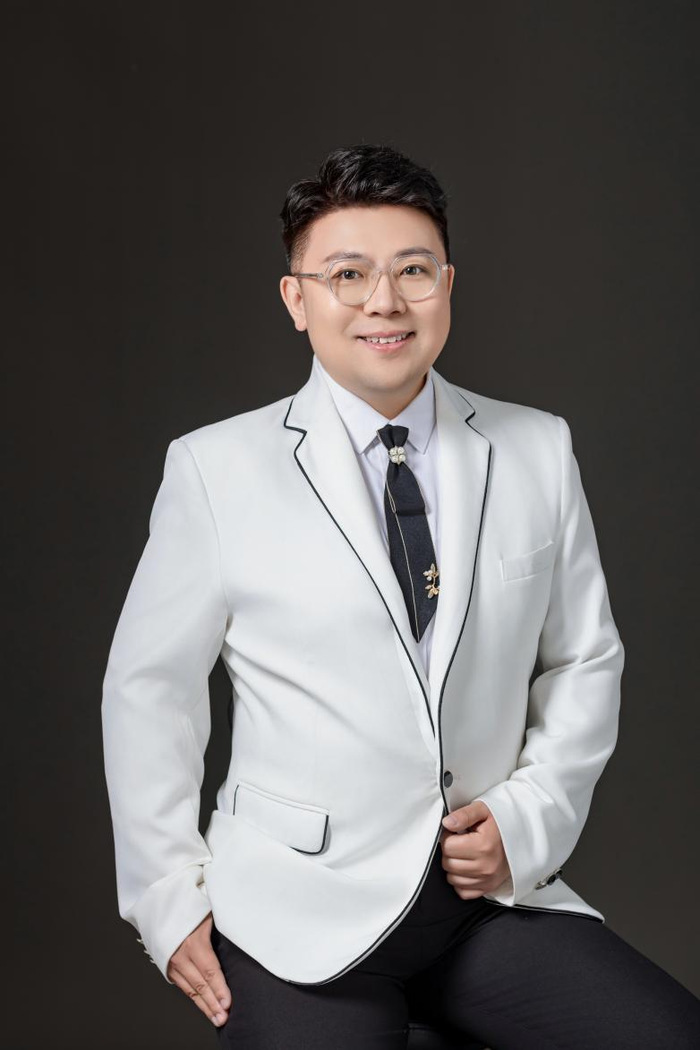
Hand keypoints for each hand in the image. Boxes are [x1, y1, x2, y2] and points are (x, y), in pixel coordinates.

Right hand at [166, 912, 231, 1028]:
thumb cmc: (190, 907)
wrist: (160, 905)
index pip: (209, 970)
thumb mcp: (207, 912)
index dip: (219, 988)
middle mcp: (181, 956)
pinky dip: (195, 999)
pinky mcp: (168, 967)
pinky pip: (184, 987)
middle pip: (200, 985)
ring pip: (191, 990)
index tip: (228, 1002)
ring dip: (205, 1006)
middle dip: (213, 1004)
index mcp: (193, 942)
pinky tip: (204, 1008)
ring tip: (217, 1019)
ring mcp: (173, 963)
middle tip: (224, 1018)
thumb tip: (243, 932)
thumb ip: (222, 924)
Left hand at [439, 800, 510, 898]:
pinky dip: (461, 881)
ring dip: (454, 866)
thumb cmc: (500, 823)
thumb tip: (447, 823)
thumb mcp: (483, 810)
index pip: (447, 846)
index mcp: (483, 845)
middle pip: (448, 863)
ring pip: (452, 879)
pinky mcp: (488, 888)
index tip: (455, 832)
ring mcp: (488, 879)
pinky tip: (467, 868)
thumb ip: (464, 814)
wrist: (521, 837)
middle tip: (460, 842)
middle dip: (449, 851)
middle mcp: (486, 866)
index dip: (447, 836)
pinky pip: (463, 891)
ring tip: (464, 854)